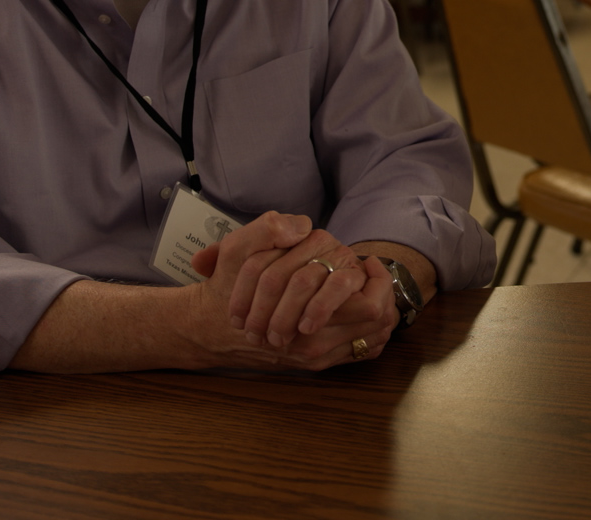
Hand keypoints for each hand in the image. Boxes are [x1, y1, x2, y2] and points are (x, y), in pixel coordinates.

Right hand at [185, 215, 395, 370]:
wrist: (208, 330)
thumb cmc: (225, 289)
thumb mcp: (235, 251)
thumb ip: (268, 231)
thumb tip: (302, 228)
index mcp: (305, 319)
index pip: (369, 306)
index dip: (376, 279)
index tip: (367, 261)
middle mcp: (315, 345)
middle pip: (378, 321)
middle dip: (382, 294)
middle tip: (371, 272)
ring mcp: (317, 356)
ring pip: (373, 335)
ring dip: (376, 309)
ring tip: (367, 287)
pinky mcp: (316, 363)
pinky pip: (361, 348)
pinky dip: (366, 327)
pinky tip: (353, 305)